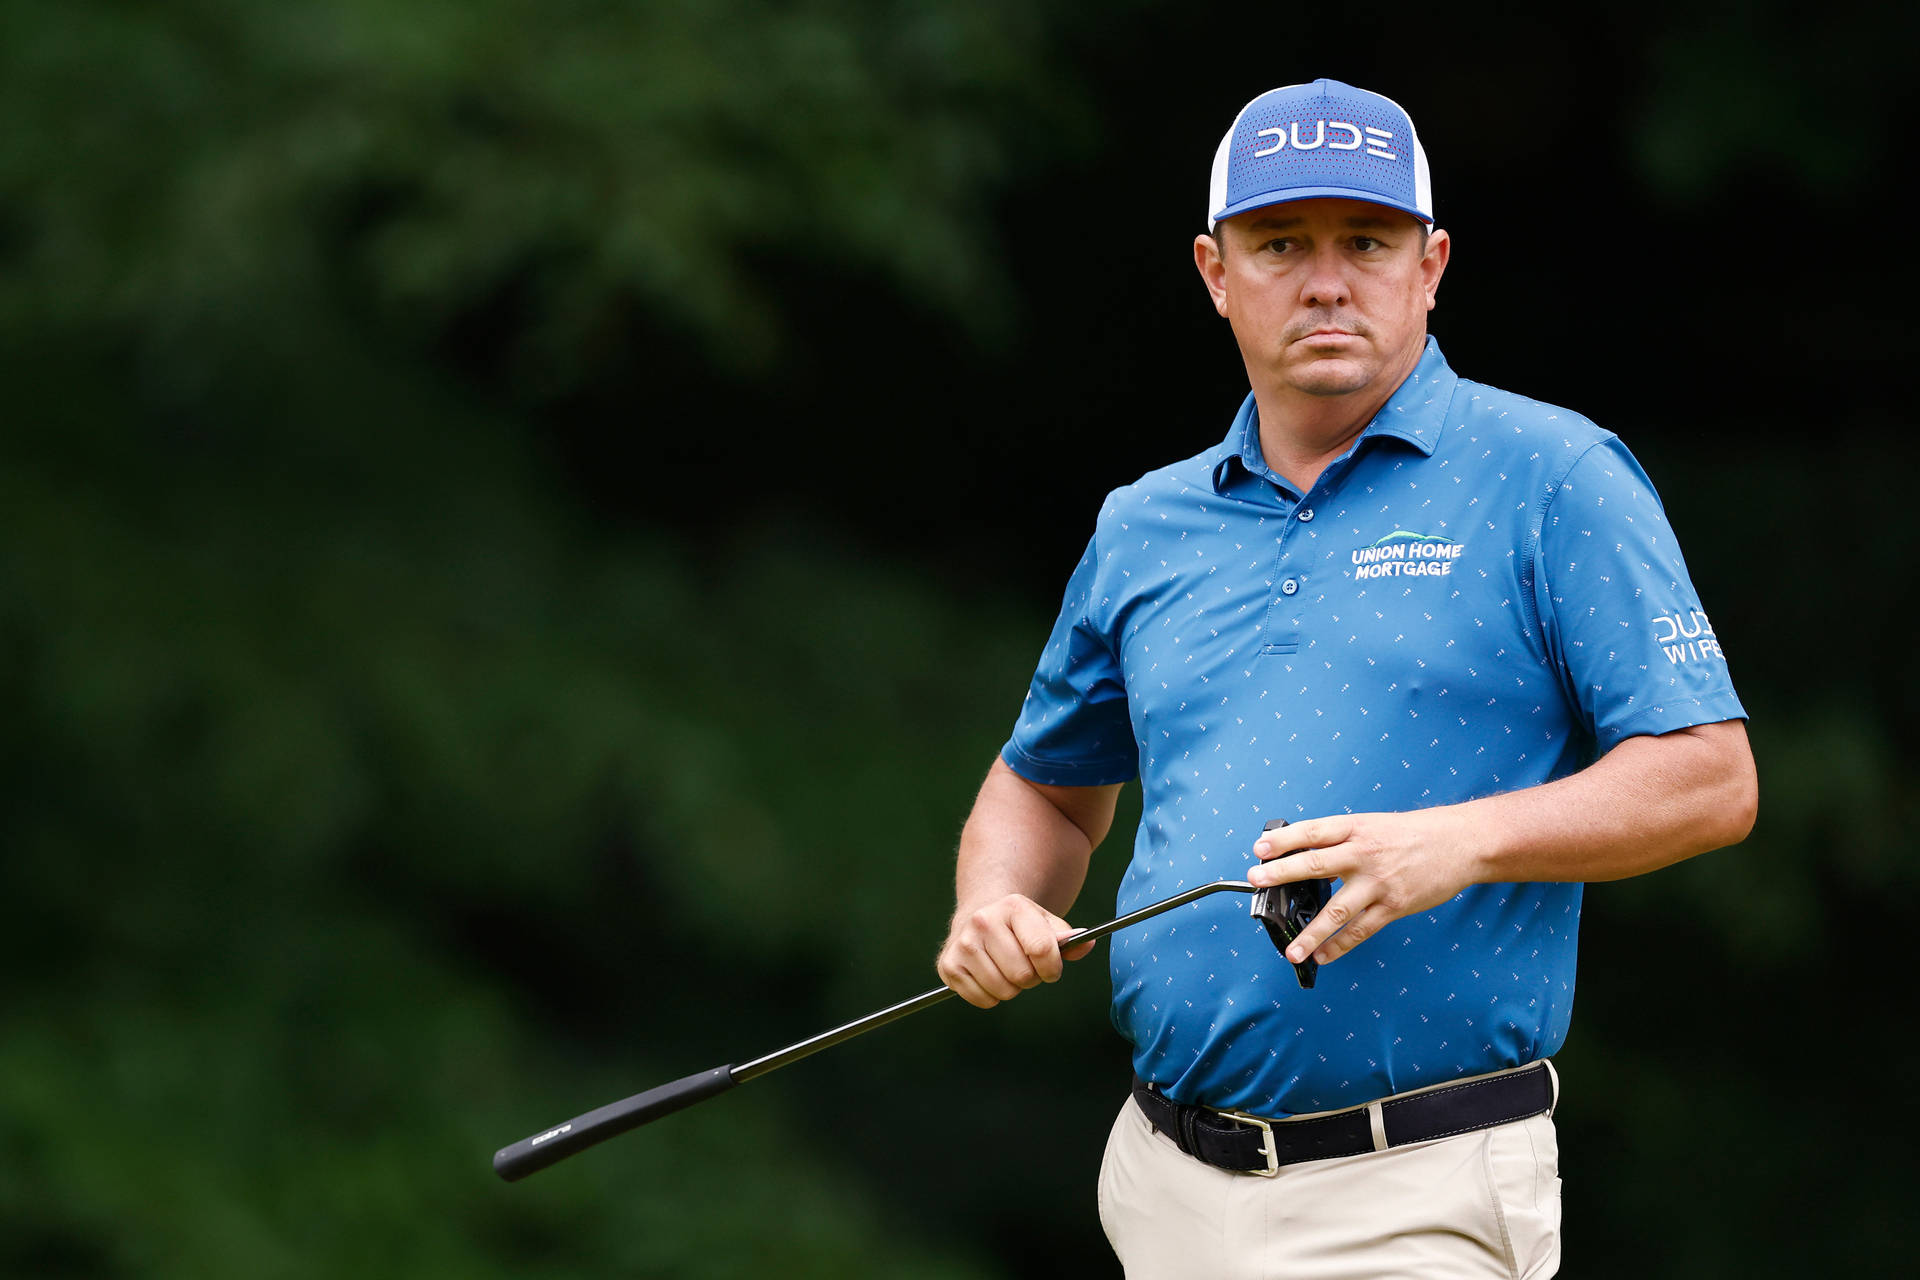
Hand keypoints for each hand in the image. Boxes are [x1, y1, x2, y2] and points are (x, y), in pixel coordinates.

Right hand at [936, 893, 1096, 1007]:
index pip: (1042, 950)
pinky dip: (991, 997)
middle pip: (1023, 975)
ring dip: (1011, 989)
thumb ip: (1068, 938)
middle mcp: (983, 921)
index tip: (1051, 970)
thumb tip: (1087, 943)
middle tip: (1024, 967)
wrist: (978, 917)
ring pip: (1003, 991)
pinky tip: (988, 977)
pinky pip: (983, 1000)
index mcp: (1013, 907)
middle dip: (1031, 979)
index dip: (1053, 968)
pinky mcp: (948, 965)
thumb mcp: (1045, 924)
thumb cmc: (1019, 926)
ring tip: (1005, 970)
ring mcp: (963, 944)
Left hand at [1248, 808, 1483, 967]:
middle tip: (1256, 881)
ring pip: (1338, 911)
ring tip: (1291, 951)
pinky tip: (1323, 955)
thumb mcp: (1372, 825)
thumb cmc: (1411, 834)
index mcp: (1356, 829)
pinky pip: (1362, 930)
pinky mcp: (1394, 906)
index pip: (1313, 832)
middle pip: (1317, 865)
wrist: (1459, 843)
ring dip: (1311, 933)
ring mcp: (1379, 883)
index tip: (1259, 848)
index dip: (1284, 840)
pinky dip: (1340, 945)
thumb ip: (1339, 840)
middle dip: (1283, 874)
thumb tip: (1299, 855)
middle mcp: (1365, 854)